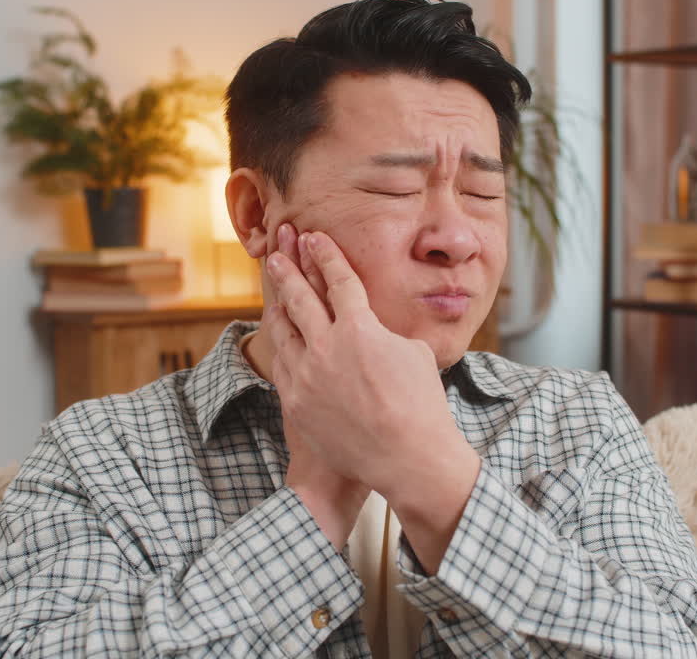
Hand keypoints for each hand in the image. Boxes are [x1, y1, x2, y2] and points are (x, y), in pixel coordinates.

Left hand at [263, 230, 480, 572]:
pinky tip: (280, 335)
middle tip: (279, 248)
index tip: (315, 237)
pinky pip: (283, 363)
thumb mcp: (416, 355)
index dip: (325, 255)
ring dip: (279, 302)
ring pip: (284, 329)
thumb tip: (381, 325)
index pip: (338, 280)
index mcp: (361, 328)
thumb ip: (389, 333)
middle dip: (289, 267)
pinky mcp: (297, 401)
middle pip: (301, 296)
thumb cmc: (422, 406)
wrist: (406, 459)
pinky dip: (282, 343)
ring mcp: (308, 374)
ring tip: (275, 284)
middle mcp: (328, 346)